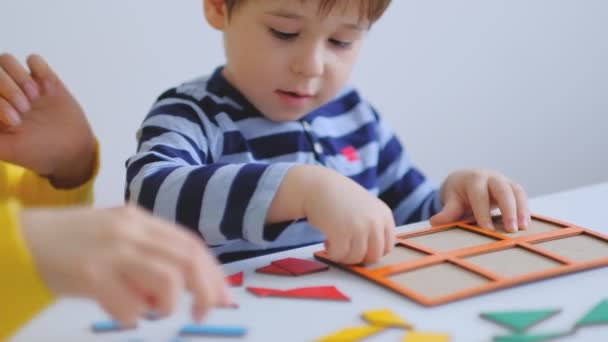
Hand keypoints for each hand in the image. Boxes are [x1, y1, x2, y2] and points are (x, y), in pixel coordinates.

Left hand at [0, 53, 94, 187]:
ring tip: (35, 97)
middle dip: (7, 88)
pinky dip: (39, 70)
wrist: (71, 151)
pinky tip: (48, 90)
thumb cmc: (37, 153)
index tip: (16, 123)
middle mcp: (2, 93)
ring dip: (20, 78)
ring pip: (6, 60)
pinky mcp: (45, 79)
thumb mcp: (7, 150)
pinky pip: (34, 60)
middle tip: (26, 109)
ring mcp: (22, 84)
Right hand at [19, 205, 231, 323]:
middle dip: (206, 290)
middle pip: (188, 260)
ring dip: (169, 303)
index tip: (223, 296)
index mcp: (140, 220)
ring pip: (167, 279)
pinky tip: (122, 313)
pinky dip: (134, 315)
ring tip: (155, 310)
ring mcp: (112, 251)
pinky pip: (130, 304)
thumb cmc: (70, 241)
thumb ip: (148, 253)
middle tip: (205, 313)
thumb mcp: (115, 236)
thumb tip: (181, 287)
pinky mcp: (91, 274)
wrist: (21, 240)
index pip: (191, 244)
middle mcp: (132, 231)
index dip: (213, 272)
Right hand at [302, 167, 395, 264]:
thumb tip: (372, 255)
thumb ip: (373, 225)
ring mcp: (359, 227)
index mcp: (384, 215)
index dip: (371, 252)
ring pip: (356, 258)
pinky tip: (327, 243)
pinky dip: (333, 254)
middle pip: (374, 256)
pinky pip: (340, 255)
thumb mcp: (366, 207)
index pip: (388, 247)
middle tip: (345, 249)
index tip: (359, 248)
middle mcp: (375, 221)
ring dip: (344, 256)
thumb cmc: (339, 197)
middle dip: (358, 257)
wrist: (317, 184)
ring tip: (334, 244)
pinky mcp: (341, 232)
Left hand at [429, 169, 529, 231]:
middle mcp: (491, 177)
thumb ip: (447, 211)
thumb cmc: (458, 192)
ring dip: (521, 209)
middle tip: (511, 229)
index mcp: (473, 179)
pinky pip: (522, 196)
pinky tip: (526, 224)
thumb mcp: (451, 199)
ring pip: (516, 191)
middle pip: (502, 190)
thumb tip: (435, 222)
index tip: (487, 229)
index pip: (479, 195)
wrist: (465, 179)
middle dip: (508, 209)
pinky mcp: (512, 188)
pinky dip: (525, 209)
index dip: (483, 212)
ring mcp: (504, 181)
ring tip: (523, 228)